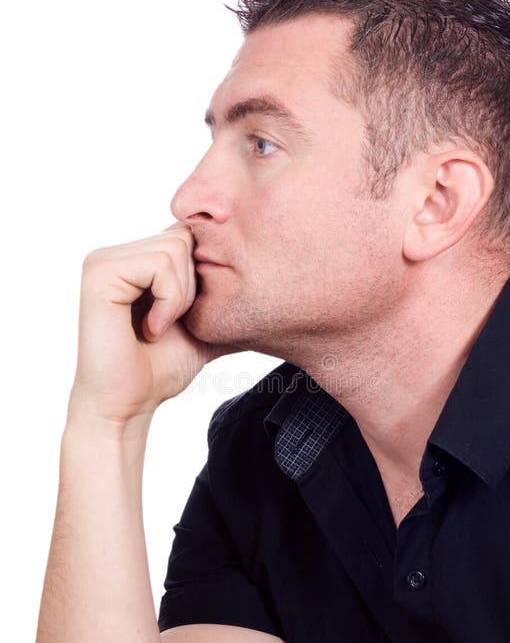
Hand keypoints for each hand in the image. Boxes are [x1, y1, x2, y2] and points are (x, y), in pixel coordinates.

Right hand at [68, 222, 238, 426]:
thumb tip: (278, 291)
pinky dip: (168, 302)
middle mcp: (115, 254)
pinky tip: (150, 329)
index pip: (190, 237)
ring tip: (158, 328)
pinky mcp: (99, 273)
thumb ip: (227, 299)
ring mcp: (103, 260)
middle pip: (185, 237)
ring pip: (176, 249)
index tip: (183, 319)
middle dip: (193, 288)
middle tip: (170, 325)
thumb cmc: (160, 370)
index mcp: (134, 260)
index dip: (201, 278)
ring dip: (181, 298)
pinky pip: (159, 264)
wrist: (129, 405)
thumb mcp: (206, 326)